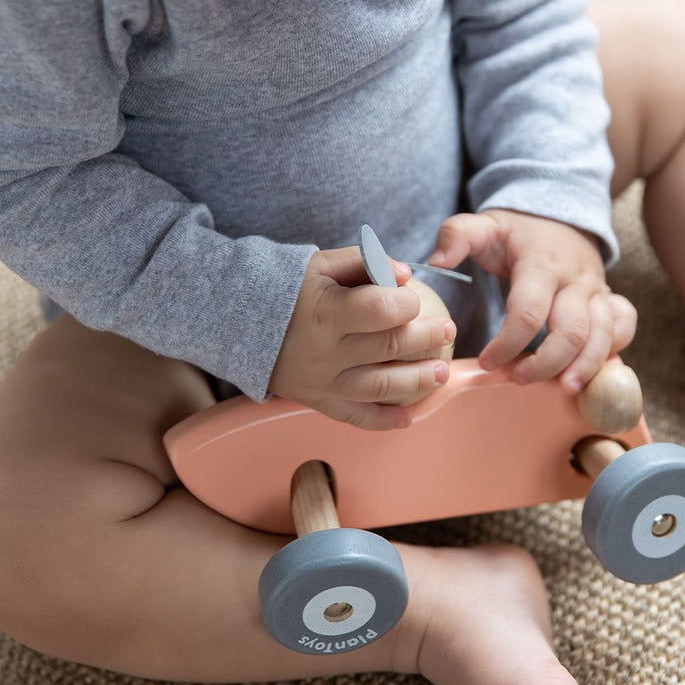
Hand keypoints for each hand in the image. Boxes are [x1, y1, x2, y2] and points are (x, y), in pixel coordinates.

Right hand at [268, 247, 456, 429]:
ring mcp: (321, 381)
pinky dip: (382, 422)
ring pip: (379, 388)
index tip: (413, 297)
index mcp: (325, 311)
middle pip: (387, 348)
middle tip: (448, 329)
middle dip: (426, 337)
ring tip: (441, 372)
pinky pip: (353, 417)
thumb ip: (363, 262)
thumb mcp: (320, 263)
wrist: (236, 320)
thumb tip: (406, 274)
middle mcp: (325, 351)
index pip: (379, 310)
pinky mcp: (317, 400)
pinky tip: (407, 420)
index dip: (406, 303)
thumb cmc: (286, 286)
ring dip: (417, 382)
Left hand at [429, 209, 636, 392]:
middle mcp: (576, 280)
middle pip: (572, 331)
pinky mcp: (609, 300)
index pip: (528, 312)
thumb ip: (457, 236)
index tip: (486, 362)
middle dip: (546, 363)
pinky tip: (595, 373)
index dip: (507, 343)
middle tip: (517, 379)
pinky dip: (614, 351)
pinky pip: (623, 327)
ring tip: (563, 389)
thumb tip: (436, 261)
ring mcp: (597, 291)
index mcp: (542, 264)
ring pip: (604, 335)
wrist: (559, 216)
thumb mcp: (485, 225)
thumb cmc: (517, 231)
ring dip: (585, 366)